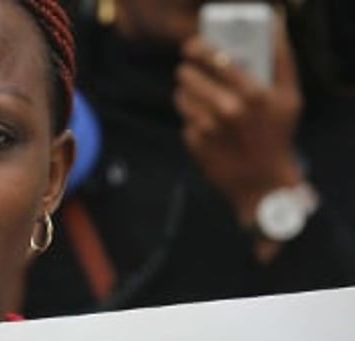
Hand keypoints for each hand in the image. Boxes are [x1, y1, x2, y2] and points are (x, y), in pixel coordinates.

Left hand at [175, 14, 303, 226]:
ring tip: (193, 94)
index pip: (218, 59)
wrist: (261, 181)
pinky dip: (190, 118)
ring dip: (184, 93)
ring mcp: (208, 128)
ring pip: (182, 97)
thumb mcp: (289, 98)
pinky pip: (185, 119)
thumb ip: (282, 61)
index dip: (200, 49)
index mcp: (253, 94)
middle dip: (187, 71)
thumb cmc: (277, 134)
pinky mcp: (194, 143)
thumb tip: (274, 28)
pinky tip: (203, 123)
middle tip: (187, 70)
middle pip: (190, 77)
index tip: (192, 46)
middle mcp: (228, 110)